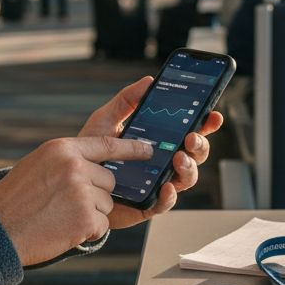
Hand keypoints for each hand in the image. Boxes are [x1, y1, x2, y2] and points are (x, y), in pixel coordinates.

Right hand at [0, 136, 153, 265]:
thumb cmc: (15, 201)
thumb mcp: (38, 165)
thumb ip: (67, 160)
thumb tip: (97, 165)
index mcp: (62, 149)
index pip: (107, 144)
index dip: (131, 148)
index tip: (148, 150)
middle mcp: (75, 167)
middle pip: (109, 180)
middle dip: (96, 194)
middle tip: (66, 205)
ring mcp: (82, 193)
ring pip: (107, 204)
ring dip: (90, 214)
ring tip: (60, 217)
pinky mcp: (86, 219)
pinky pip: (102, 224)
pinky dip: (87, 231)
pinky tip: (63, 229)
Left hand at [80, 77, 223, 229]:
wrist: (72, 181)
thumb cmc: (91, 150)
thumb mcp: (106, 119)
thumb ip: (127, 100)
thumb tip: (149, 80)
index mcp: (159, 140)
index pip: (190, 130)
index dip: (206, 123)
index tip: (213, 115)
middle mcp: (164, 162)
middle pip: (196, 153)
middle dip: (200, 144)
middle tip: (191, 137)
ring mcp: (158, 183)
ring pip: (187, 177)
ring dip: (189, 167)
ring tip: (179, 159)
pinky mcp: (148, 203)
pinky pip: (166, 203)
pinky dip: (170, 196)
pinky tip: (166, 186)